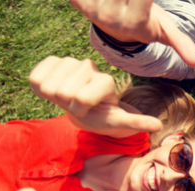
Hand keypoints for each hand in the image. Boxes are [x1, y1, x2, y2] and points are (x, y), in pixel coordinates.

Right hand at [29, 56, 161, 133]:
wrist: (90, 107)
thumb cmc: (105, 117)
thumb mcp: (120, 122)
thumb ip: (136, 121)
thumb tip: (159, 124)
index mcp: (105, 82)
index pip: (80, 98)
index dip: (81, 110)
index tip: (90, 110)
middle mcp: (88, 67)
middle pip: (63, 92)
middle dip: (68, 104)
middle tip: (79, 106)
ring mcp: (70, 62)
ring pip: (49, 85)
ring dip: (56, 96)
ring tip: (69, 99)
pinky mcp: (52, 62)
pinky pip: (35, 76)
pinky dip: (40, 85)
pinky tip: (54, 90)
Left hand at [70, 0, 194, 66]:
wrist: (113, 24)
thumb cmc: (145, 22)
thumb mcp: (164, 32)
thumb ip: (180, 43)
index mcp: (135, 23)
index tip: (144, 0)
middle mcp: (111, 18)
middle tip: (133, 2)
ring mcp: (93, 9)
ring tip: (124, 2)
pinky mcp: (78, 1)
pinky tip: (108, 1)